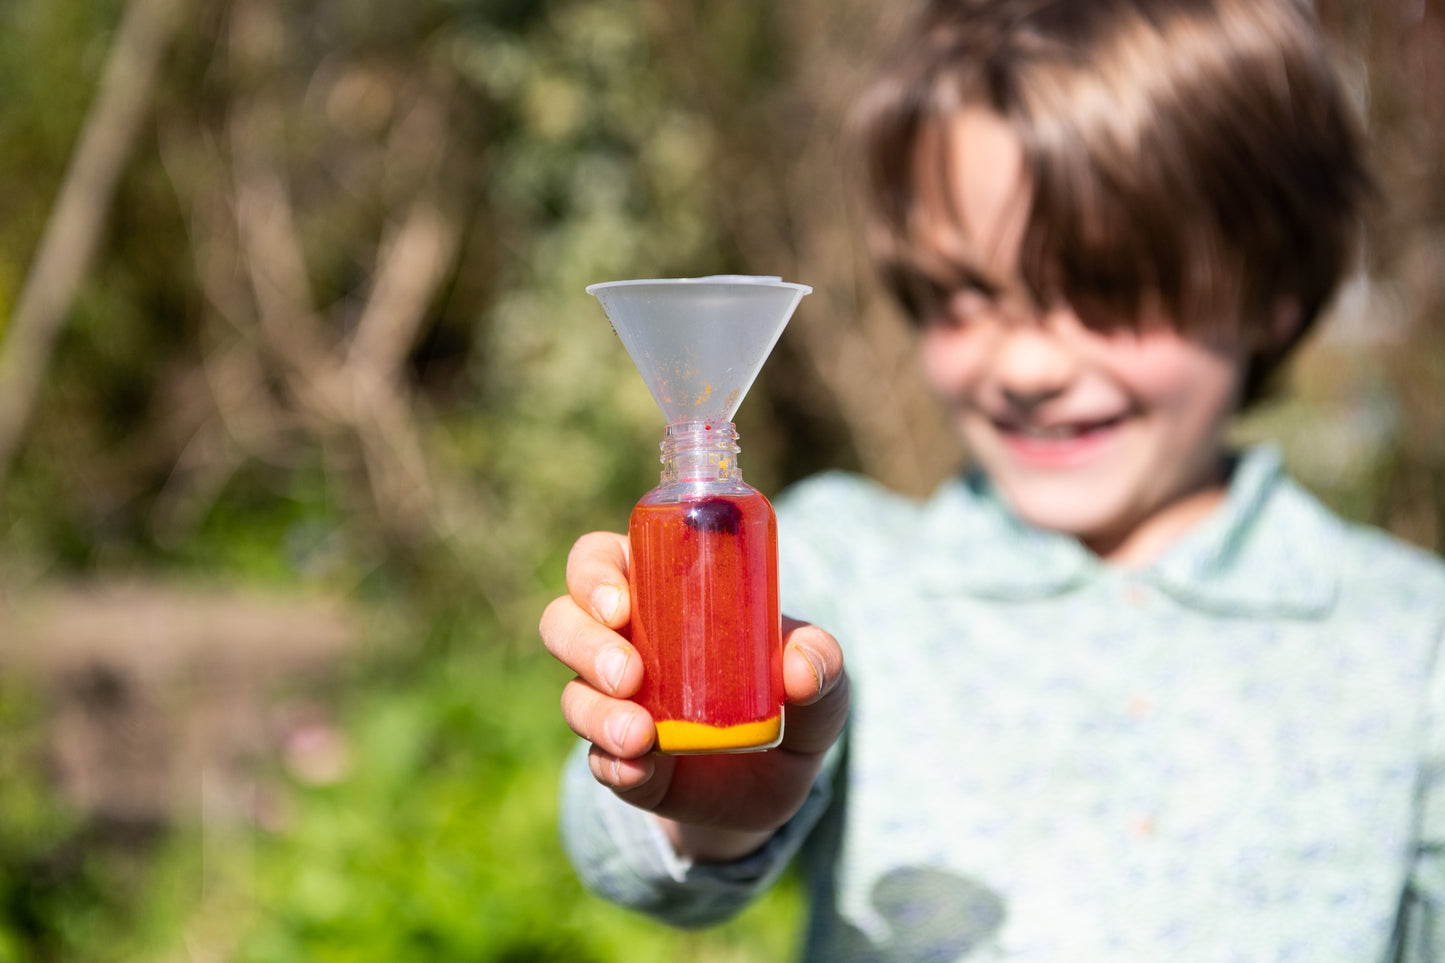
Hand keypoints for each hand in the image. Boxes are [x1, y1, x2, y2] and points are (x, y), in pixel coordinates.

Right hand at [540, 531, 848, 861]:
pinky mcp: (621, 762)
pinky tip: (639, 769)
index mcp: (658, 595)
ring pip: (573, 694)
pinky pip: (597, 760)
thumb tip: (800, 668)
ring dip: (596, 711)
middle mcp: (623, 643)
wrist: (782, 783)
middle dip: (584, 643)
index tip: (621, 602)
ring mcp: (614, 705)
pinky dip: (614, 764)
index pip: (599, 561)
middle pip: (563, 622)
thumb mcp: (821, 678)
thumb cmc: (793, 701)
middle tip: (628, 673)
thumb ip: (823, 661)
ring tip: (640, 734)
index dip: (594, 574)